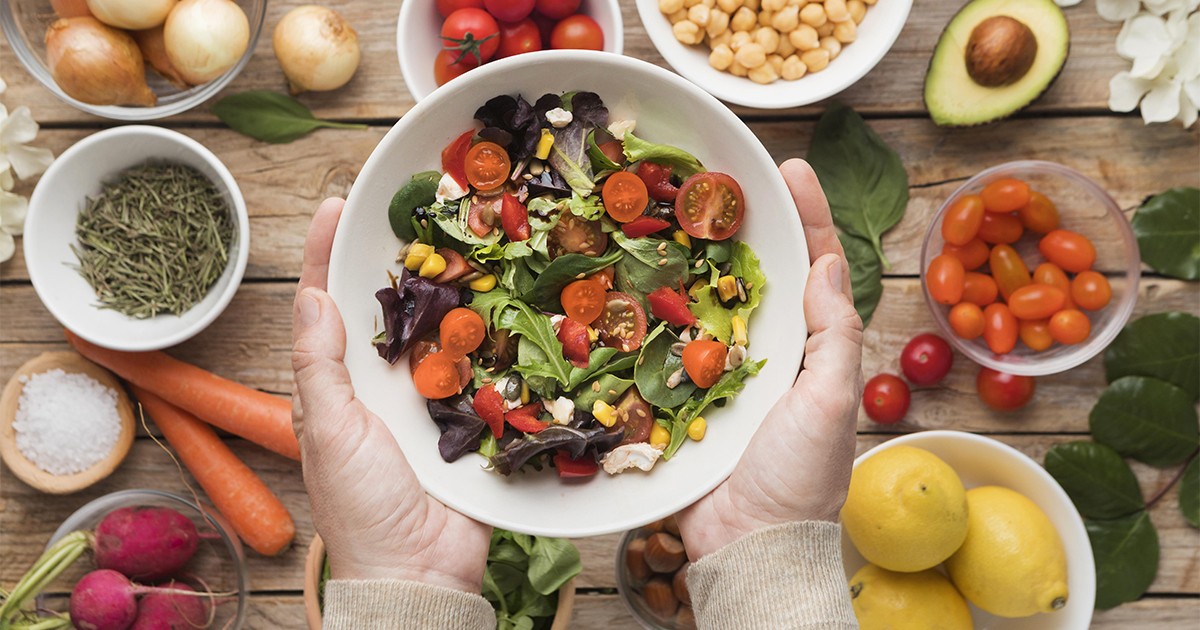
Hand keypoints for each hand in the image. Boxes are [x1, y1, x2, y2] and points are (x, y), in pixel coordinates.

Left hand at [291, 198, 491, 592]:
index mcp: (338, 383)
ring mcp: (431, 397)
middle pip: (388, 306)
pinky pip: (484, 365)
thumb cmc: (360, 506)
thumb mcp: (328, 430)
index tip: (335, 206)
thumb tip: (311, 295)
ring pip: (440, 327)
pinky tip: (508, 294)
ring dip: (452, 286)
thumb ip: (319, 365)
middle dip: (398, 256)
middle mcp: (384, 382)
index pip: (326, 305)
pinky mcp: (473, 414)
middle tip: (417, 205)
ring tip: (467, 234)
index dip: (325, 255)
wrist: (420, 570)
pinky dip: (494, 331)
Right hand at [677, 159, 863, 559]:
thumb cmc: (799, 478)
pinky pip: (660, 343)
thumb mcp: (829, 402)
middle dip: (738, 223)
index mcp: (808, 348)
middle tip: (712, 174)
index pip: (814, 268)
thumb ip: (832, 336)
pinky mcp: (676, 395)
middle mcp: (764, 351)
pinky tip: (626, 277)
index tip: (791, 168)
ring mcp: (716, 371)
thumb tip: (826, 266)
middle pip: (754, 272)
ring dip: (686, 256)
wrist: (746, 544)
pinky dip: (645, 310)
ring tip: (665, 207)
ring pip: (701, 299)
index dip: (807, 215)